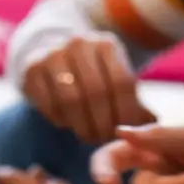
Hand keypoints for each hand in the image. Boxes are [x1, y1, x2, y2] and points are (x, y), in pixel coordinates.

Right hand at [21, 33, 155, 145]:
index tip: (125, 133)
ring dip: (81, 125)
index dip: (125, 113)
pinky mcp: (31, 68)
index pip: (122, 83)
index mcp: (106, 44)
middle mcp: (79, 43)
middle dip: (102, 123)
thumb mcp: (114, 79)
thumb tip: (153, 126)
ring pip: (71, 100)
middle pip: (96, 92)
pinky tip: (67, 123)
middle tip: (103, 140)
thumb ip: (133, 102)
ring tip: (88, 136)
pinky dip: (60, 119)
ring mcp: (52, 54)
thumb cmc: (92, 74)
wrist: (51, 52)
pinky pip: (48, 103)